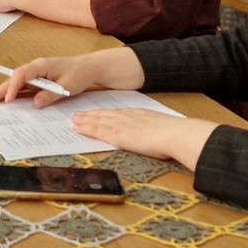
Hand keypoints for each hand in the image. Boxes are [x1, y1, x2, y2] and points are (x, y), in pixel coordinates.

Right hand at [0, 47, 142, 106]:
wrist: (90, 68)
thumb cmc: (80, 73)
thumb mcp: (68, 86)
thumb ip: (51, 95)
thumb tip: (35, 103)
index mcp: (42, 65)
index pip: (22, 74)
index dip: (13, 87)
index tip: (7, 99)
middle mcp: (36, 68)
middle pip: (14, 78)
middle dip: (0, 90)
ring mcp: (36, 75)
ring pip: (16, 83)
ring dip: (4, 93)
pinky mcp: (39, 81)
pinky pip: (24, 88)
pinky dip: (15, 95)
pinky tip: (6, 104)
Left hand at [69, 110, 218, 170]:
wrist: (175, 134)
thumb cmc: (175, 133)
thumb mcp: (162, 127)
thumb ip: (154, 129)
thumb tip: (156, 134)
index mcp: (138, 114)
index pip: (116, 113)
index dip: (103, 113)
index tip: (94, 113)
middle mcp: (127, 116)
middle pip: (104, 115)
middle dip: (89, 115)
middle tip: (76, 115)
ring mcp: (122, 124)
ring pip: (98, 121)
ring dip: (84, 121)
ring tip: (73, 121)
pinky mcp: (118, 135)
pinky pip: (98, 130)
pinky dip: (87, 129)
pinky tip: (78, 129)